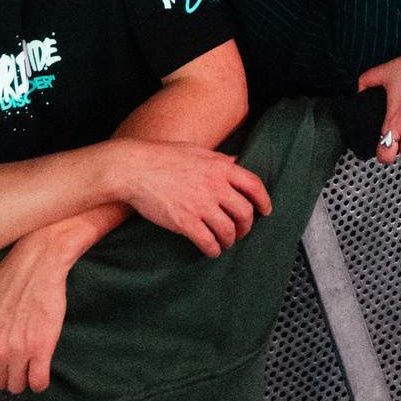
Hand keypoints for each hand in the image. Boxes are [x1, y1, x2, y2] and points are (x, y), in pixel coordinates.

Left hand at [0, 229, 73, 394]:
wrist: (35, 266)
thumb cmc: (3, 282)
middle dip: (2, 375)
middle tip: (8, 357)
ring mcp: (18, 352)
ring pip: (17, 386)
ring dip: (21, 377)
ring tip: (24, 359)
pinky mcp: (42, 349)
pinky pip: (39, 383)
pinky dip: (38, 381)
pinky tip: (38, 366)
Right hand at [112, 141, 271, 256]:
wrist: (134, 168)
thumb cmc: (163, 157)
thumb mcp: (198, 150)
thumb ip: (219, 159)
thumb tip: (237, 161)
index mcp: (220, 167)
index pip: (254, 185)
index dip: (264, 201)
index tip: (265, 210)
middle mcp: (215, 186)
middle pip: (245, 212)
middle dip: (246, 226)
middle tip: (242, 231)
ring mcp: (200, 205)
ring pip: (228, 230)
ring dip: (230, 239)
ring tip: (225, 241)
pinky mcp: (185, 222)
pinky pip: (208, 242)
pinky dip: (213, 249)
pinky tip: (211, 249)